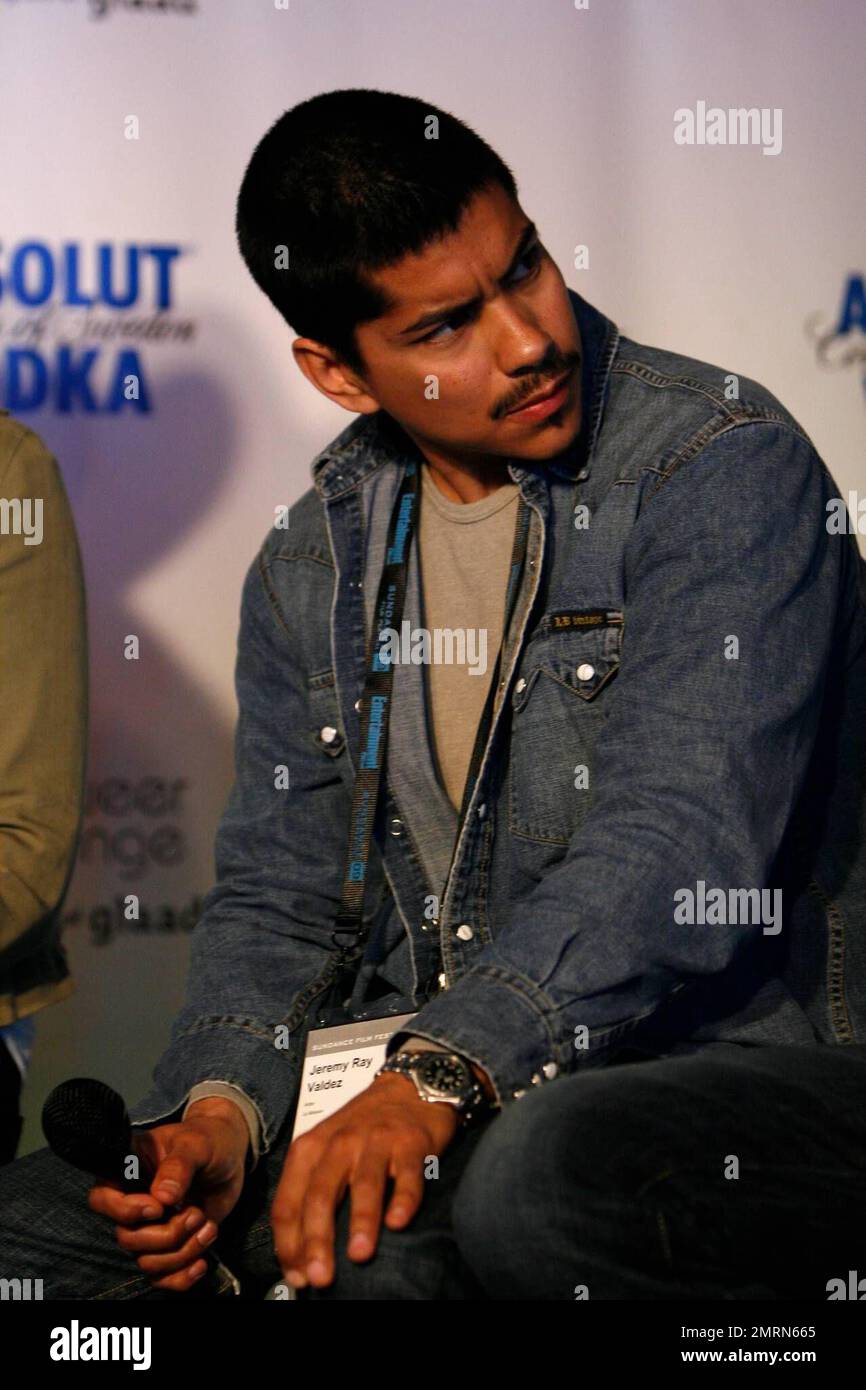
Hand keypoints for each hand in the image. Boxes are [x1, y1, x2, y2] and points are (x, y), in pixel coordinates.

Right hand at [86, 1097, 249, 1292]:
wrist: (229, 1154)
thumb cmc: (207, 1139)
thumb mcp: (196, 1144)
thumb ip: (178, 1166)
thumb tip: (162, 1196)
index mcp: (128, 1169)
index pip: (101, 1199)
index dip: (125, 1211)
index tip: (158, 1207)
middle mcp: (133, 1201)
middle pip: (127, 1238)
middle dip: (166, 1234)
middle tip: (196, 1213)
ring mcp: (150, 1226)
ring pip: (147, 1261)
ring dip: (181, 1253)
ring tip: (208, 1227)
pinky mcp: (169, 1244)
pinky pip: (162, 1276)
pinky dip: (181, 1277)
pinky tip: (201, 1263)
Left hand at [271, 1072, 459, 1290]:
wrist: (409, 1086)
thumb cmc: (364, 1127)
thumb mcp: (327, 1149)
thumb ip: (313, 1192)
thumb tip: (301, 1256)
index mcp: (311, 1149)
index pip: (289, 1201)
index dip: (289, 1243)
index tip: (296, 1276)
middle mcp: (340, 1143)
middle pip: (320, 1195)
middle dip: (317, 1240)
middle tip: (319, 1277)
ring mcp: (376, 1141)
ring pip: (364, 1184)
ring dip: (361, 1222)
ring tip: (359, 1255)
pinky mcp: (411, 1143)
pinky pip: (407, 1175)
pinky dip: (403, 1199)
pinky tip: (399, 1222)